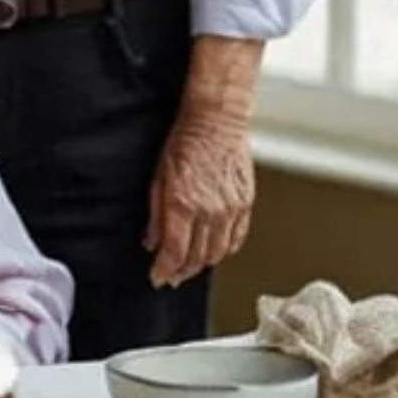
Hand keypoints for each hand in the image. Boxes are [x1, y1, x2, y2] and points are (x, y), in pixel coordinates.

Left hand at [145, 42, 258, 287]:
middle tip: (172, 275)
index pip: (174, 252)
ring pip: (218, 252)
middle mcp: (209, 211)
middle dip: (181, 271)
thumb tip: (151, 241)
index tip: (157, 277)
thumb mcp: (158, 177)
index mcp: (183, 205)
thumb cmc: (185, 141)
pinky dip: (225, 250)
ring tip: (191, 266)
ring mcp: (230, 209)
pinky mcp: (245, 203)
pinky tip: (215, 250)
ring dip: (202, 264)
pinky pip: (237, 238)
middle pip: (196, 257)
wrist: (216, 121)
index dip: (164, 270)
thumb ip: (155, 213)